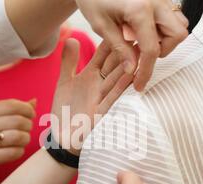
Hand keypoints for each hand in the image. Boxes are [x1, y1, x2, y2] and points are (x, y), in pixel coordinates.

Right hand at [0, 99, 35, 179]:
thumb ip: (7, 109)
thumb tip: (34, 101)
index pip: (12, 105)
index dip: (27, 109)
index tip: (31, 114)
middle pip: (19, 121)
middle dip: (29, 125)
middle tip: (27, 128)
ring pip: (19, 137)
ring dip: (26, 138)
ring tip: (22, 139)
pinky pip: (13, 153)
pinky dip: (20, 151)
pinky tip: (16, 149)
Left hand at [51, 38, 134, 155]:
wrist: (63, 137)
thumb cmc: (65, 112)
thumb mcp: (64, 83)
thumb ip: (68, 62)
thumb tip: (70, 37)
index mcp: (91, 76)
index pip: (104, 55)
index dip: (111, 41)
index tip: (119, 26)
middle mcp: (100, 86)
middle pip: (115, 64)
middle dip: (125, 50)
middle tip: (137, 33)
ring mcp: (103, 99)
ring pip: (118, 80)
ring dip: (128, 66)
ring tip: (139, 50)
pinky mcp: (102, 114)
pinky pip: (113, 99)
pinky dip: (120, 88)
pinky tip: (129, 76)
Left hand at [76, 0, 188, 91]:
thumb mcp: (102, 25)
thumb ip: (120, 48)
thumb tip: (133, 70)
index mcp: (141, 9)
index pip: (152, 49)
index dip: (146, 71)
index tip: (140, 85)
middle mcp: (157, 1)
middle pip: (177, 34)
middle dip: (164, 49)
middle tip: (143, 53)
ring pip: (179, 23)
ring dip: (166, 37)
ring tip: (143, 40)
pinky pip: (172, 14)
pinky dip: (164, 26)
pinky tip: (144, 29)